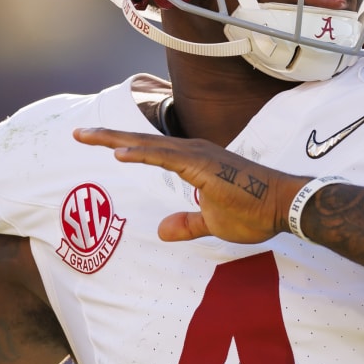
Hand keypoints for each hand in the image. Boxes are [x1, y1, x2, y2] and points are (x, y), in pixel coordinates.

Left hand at [73, 127, 307, 243]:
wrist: (285, 206)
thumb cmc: (255, 211)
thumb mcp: (212, 223)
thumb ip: (187, 223)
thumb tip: (161, 230)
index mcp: (194, 161)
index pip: (150, 150)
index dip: (121, 144)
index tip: (94, 141)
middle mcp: (193, 151)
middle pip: (142, 141)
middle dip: (108, 136)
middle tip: (77, 133)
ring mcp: (199, 155)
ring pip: (149, 144)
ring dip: (116, 139)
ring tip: (86, 137)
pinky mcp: (204, 165)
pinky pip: (166, 158)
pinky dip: (141, 153)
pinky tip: (118, 152)